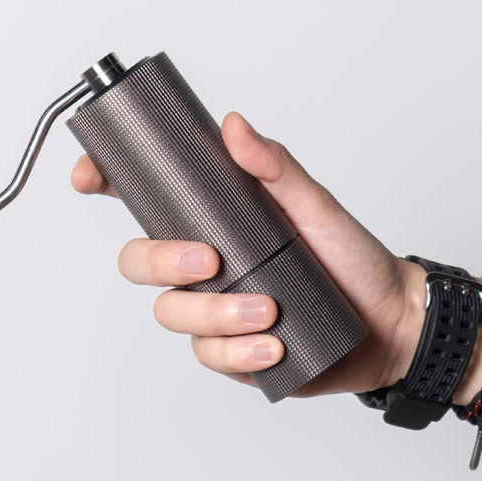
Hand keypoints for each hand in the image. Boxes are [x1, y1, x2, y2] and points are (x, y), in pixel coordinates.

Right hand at [71, 112, 425, 396]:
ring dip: (214, 315)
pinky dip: (237, 351)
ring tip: (269, 312)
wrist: (390, 323)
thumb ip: (275, 167)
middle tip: (210, 261)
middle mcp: (207, 265)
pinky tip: (272, 346)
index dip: (108, 184)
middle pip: (139, 262)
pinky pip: (209, 356)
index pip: (147, 201)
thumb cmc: (351, 259)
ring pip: (172, 314)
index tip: (90, 176)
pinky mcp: (233, 351)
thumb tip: (234, 124)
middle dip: (162, 262)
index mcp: (216, 222)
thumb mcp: (315, 205)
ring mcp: (215, 310)